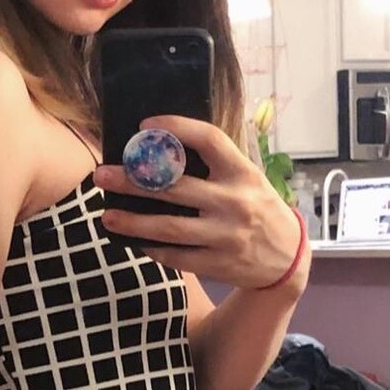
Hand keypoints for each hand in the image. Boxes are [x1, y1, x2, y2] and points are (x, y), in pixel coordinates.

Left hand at [92, 114, 304, 291]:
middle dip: (133, 181)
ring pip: (168, 228)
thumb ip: (215, 166)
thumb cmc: (257, 209)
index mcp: (243, 173)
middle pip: (175, 187)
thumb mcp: (248, 180)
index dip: (177, 127)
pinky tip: (132, 239)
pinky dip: (151, 247)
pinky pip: (174, 256)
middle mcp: (235, 202)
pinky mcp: (216, 264)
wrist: (287, 259)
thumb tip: (160, 148)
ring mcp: (225, 235)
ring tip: (106, 216)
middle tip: (102, 175)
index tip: (145, 125)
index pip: (210, 140)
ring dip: (132, 222)